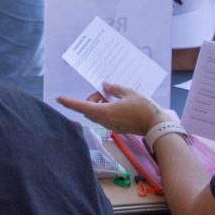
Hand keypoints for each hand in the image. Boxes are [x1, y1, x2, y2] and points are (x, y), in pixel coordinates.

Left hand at [57, 83, 171, 135]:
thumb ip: (113, 88)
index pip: (82, 106)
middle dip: (91, 99)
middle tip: (104, 91)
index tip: (59, 99)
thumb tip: (104, 85)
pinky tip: (117, 103)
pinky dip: (105, 109)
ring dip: (99, 104)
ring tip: (112, 95)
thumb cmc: (143, 107)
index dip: (70, 102)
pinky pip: (104, 117)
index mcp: (105, 112)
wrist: (155, 125)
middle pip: (88, 109)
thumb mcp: (128, 92)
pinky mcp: (116, 128)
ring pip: (96, 114)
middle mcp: (105, 121)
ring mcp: (110, 126)